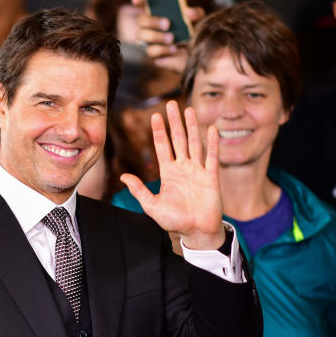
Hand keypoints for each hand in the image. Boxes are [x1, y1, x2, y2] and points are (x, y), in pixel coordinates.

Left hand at [120, 101, 224, 248]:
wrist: (196, 232)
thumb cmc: (175, 221)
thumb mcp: (152, 206)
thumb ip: (139, 190)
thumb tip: (123, 177)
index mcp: (169, 173)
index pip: (163, 147)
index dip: (159, 132)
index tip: (155, 116)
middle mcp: (183, 168)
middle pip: (178, 140)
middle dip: (174, 122)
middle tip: (171, 103)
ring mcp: (198, 171)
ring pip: (194, 144)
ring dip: (192, 127)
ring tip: (189, 110)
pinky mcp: (211, 177)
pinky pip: (212, 157)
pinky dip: (212, 144)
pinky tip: (211, 129)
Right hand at [131, 0, 204, 72]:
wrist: (196, 51)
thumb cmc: (193, 30)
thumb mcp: (197, 19)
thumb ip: (195, 13)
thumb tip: (188, 13)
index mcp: (156, 11)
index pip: (142, 3)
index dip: (138, 0)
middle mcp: (149, 25)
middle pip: (141, 20)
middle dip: (152, 21)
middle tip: (167, 24)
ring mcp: (148, 39)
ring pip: (142, 36)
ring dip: (156, 36)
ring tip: (171, 38)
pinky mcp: (153, 53)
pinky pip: (151, 51)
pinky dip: (162, 49)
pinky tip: (174, 49)